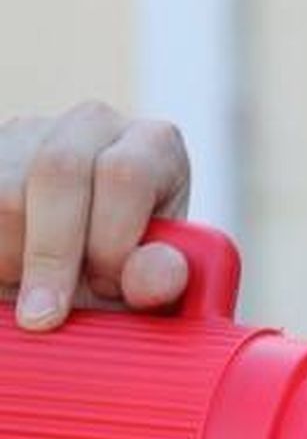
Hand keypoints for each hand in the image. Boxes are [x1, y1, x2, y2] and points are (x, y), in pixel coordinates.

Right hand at [0, 103, 191, 328]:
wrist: (74, 265)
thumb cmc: (122, 274)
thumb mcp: (149, 284)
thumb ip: (159, 282)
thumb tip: (152, 278)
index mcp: (154, 145)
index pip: (126, 175)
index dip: (112, 242)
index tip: (105, 289)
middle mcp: (94, 123)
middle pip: (58, 170)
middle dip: (51, 253)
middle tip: (46, 314)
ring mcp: (31, 131)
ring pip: (3, 191)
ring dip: (11, 254)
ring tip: (31, 281)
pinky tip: (8, 267)